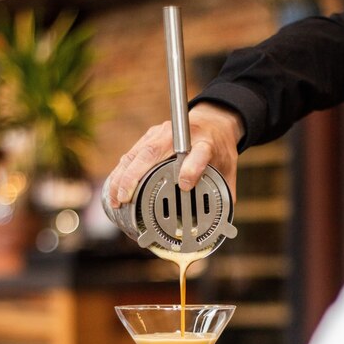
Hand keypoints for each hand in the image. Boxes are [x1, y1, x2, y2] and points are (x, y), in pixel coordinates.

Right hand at [107, 102, 243, 207]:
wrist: (214, 121)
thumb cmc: (219, 148)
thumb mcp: (229, 170)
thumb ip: (226, 193)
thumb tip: (222, 222)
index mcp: (206, 144)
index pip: (200, 153)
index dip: (192, 168)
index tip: (184, 184)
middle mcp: (181, 136)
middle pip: (153, 151)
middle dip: (135, 176)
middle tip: (124, 198)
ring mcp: (162, 133)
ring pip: (136, 153)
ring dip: (122, 176)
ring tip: (115, 199)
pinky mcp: (150, 136)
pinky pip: (131, 153)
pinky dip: (121, 171)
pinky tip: (114, 188)